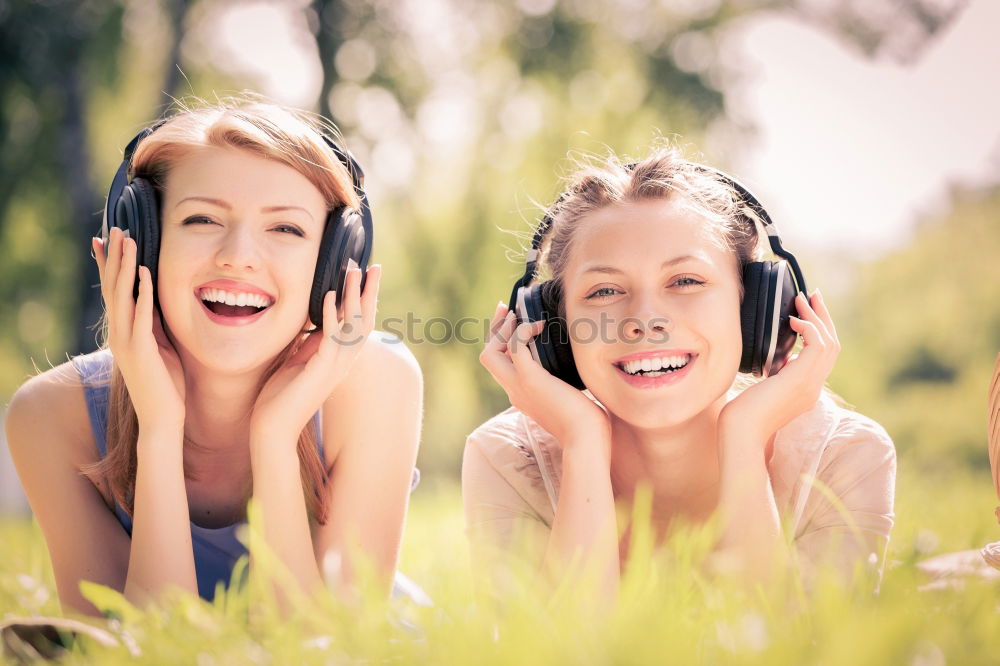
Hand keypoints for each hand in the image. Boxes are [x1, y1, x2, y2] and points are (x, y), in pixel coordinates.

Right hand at [93, 227, 185, 431]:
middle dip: (114, 256)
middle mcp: (119, 333)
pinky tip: (146, 272)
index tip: (104, 239)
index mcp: (123, 331)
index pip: (113, 290)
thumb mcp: (160, 344)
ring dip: (125, 266)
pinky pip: (141, 314)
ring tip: (128, 239)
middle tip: (115, 228)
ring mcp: (127, 341)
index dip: (108, 264)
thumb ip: (155, 322)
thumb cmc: (166, 383)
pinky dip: (142, 291)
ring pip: (121, 295)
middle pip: (112, 286)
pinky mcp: (140, 349)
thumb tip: (156, 298)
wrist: (163, 417)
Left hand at [250, 261, 380, 440]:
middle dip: (369, 292)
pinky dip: (332, 315)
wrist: (272, 430)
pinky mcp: (320, 372)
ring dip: (353, 297)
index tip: (366, 275)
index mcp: (339, 360)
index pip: (359, 325)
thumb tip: (316, 321)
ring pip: (353, 327)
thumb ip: (310, 343)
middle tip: (374, 266)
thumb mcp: (297, 361)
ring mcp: (334, 368)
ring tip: (353, 271)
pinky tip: (330, 295)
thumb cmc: (280, 398)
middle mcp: (343, 363)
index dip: (365, 300)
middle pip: (364, 321)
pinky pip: (331, 339)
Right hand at [479, 303, 610, 450]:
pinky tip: (539, 325)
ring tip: (518, 315)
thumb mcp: (570, 398)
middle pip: (488, 357)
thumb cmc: (586, 423)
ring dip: (503, 329)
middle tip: (506, 310)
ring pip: (491, 353)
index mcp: (521, 395)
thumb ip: (565, 383)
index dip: (502, 343)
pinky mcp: (530, 379)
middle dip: (494, 330)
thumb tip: (578, 366)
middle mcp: (514, 391)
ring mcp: (518, 386)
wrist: (586, 440)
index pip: (500, 366)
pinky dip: (522, 331)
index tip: (512, 323)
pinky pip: (514, 347)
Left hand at [719, 289, 840, 440]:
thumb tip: (776, 357)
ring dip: (817, 317)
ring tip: (803, 300)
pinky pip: (817, 345)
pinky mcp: (801, 380)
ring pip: (829, 343)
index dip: (818, 331)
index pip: (822, 356)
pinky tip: (793, 320)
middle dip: (823, 317)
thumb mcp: (763, 389)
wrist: (740, 435)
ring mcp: (810, 385)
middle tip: (814, 295)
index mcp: (806, 390)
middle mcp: (813, 387)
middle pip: (832, 346)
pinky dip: (809, 328)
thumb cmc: (741, 416)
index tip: (806, 312)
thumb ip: (775, 374)